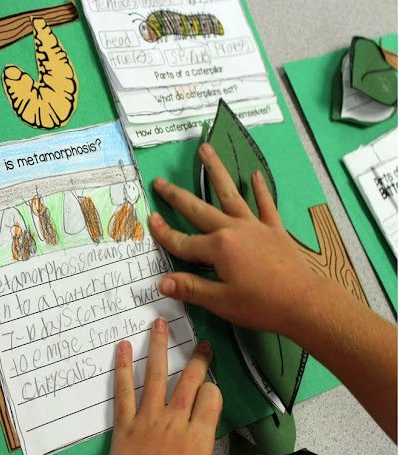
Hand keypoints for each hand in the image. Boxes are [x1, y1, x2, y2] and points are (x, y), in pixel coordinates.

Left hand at [106, 318, 266, 454]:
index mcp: (198, 436)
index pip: (212, 397)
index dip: (213, 389)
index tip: (212, 387)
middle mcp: (174, 422)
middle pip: (189, 380)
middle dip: (198, 360)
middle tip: (202, 344)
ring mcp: (148, 420)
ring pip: (156, 375)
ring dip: (159, 347)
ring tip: (160, 325)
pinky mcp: (124, 425)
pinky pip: (123, 390)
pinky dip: (122, 367)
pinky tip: (123, 348)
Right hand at [150, 143, 321, 336]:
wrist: (304, 302)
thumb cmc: (260, 305)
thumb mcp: (220, 301)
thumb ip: (190, 288)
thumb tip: (161, 282)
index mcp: (217, 248)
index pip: (183, 241)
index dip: (164, 233)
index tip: (150, 219)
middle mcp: (232, 230)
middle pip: (198, 210)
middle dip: (176, 196)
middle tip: (160, 181)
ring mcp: (254, 226)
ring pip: (229, 194)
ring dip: (216, 171)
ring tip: (206, 149)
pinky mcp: (274, 229)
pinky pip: (265, 204)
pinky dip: (260, 189)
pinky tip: (255, 174)